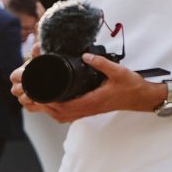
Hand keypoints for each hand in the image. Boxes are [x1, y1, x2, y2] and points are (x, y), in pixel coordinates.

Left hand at [17, 53, 165, 122]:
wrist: (142, 98)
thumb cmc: (131, 86)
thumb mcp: (119, 71)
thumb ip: (102, 63)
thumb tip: (85, 56)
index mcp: (92, 101)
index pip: (64, 106)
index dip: (48, 103)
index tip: (36, 95)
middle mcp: (87, 109)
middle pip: (57, 113)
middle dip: (42, 106)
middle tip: (29, 95)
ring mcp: (87, 111)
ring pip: (61, 116)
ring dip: (47, 109)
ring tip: (35, 98)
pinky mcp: (88, 110)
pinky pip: (67, 114)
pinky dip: (56, 111)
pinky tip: (50, 103)